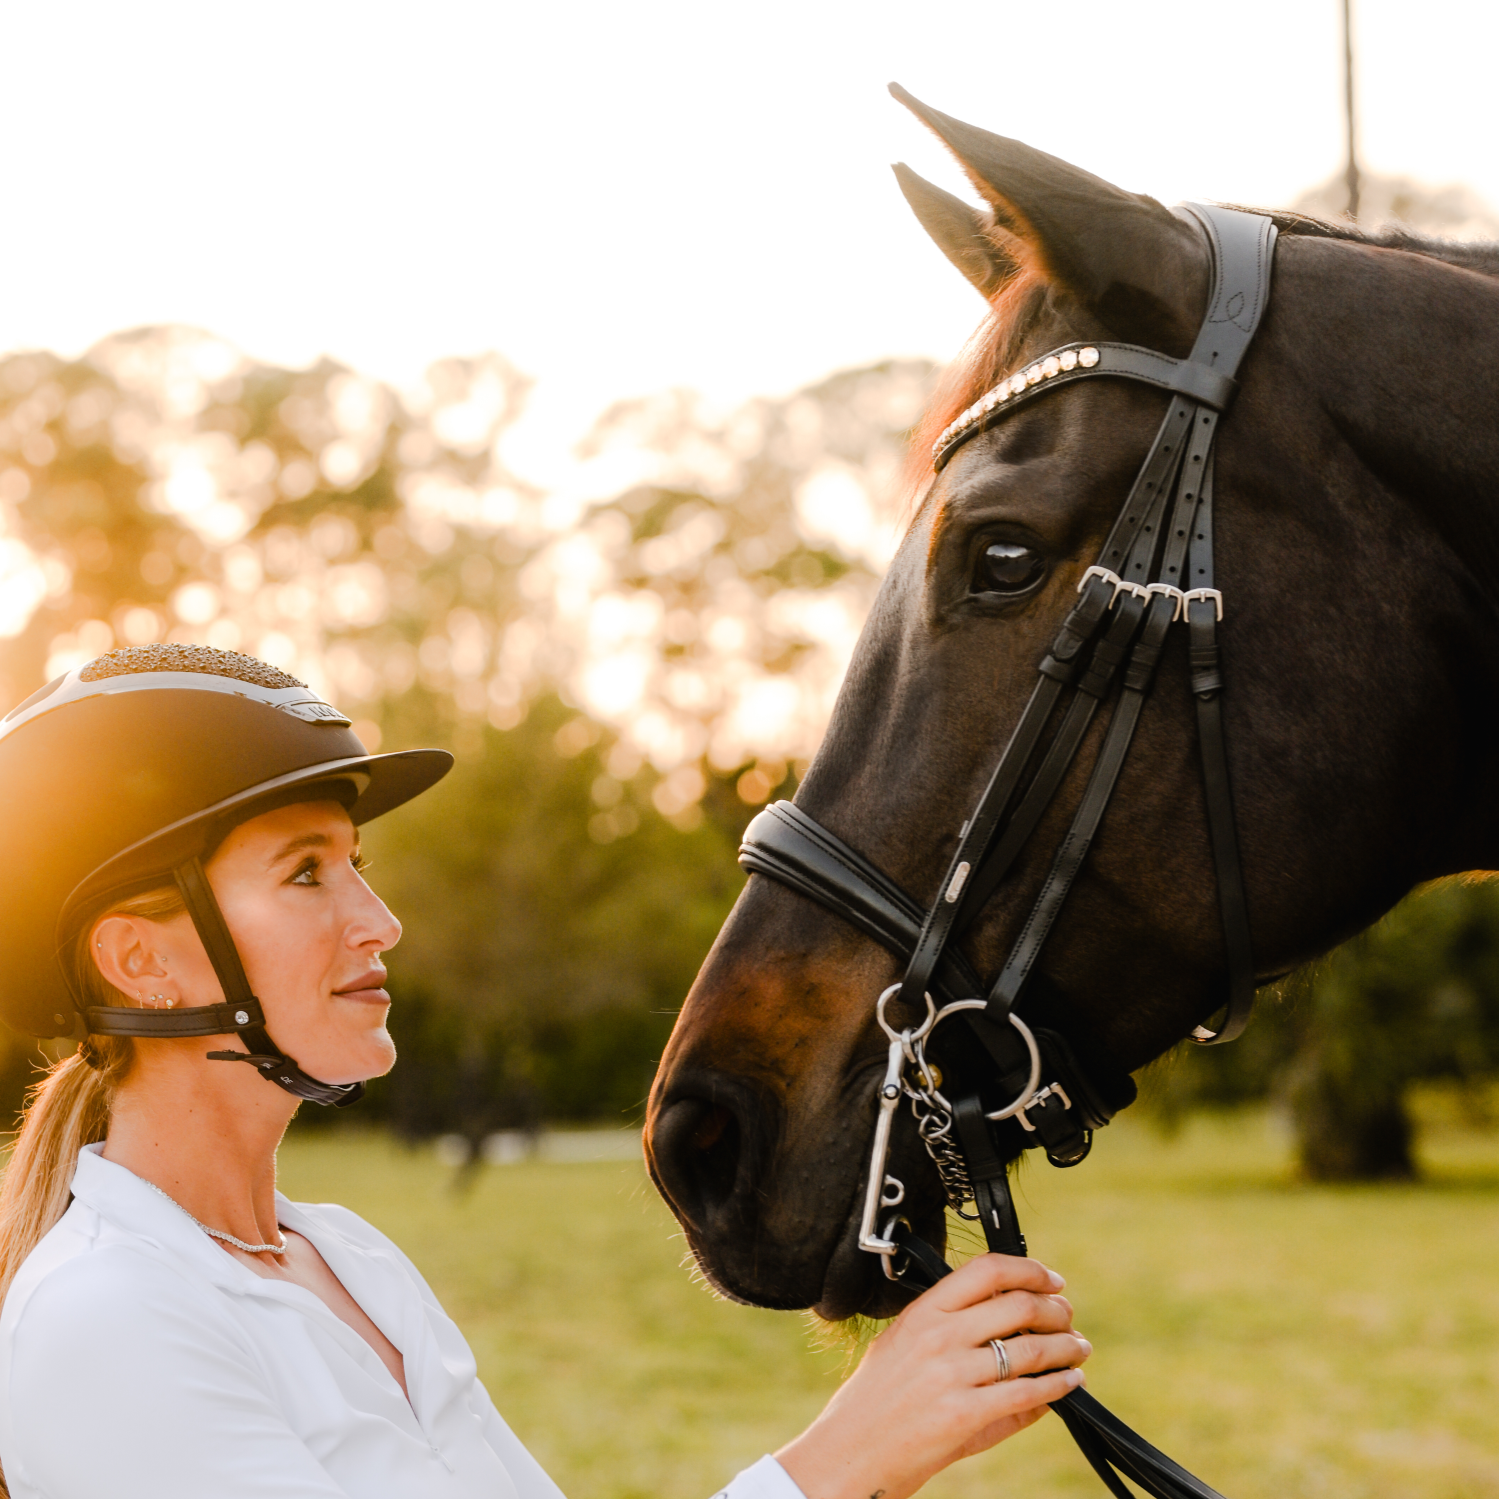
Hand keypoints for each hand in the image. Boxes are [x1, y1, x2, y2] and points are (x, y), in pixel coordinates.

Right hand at [774, 1253, 1088, 1498]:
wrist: (850, 1451)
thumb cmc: (875, 1400)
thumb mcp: (903, 1344)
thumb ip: (951, 1328)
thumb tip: (1010, 1325)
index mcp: (923, 1311)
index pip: (987, 1270)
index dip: (1029, 1270)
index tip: (1050, 1280)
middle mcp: (939, 1336)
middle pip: (1019, 1305)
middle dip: (1056, 1310)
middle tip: (1068, 1317)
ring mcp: (952, 1375)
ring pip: (1031, 1349)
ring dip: (1066, 1348)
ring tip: (1078, 1349)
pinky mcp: (965, 1415)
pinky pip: (1028, 1394)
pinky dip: (1058, 1386)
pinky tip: (1068, 1383)